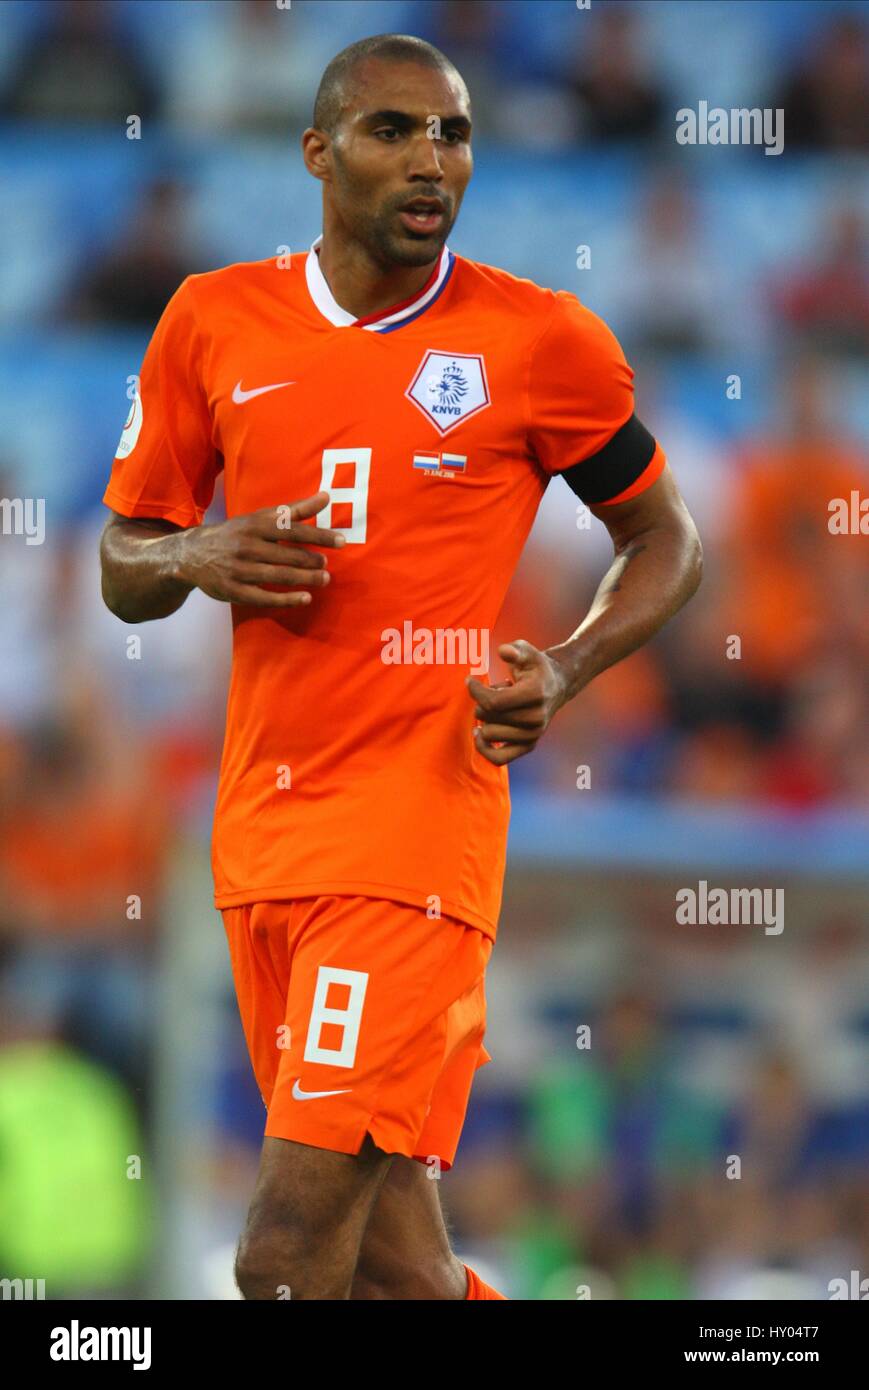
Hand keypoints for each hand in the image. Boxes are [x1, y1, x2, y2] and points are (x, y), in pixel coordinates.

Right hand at [176, 492, 344, 607]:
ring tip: (325, 579)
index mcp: (255, 526)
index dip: (317, 535)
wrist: (192, 555)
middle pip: (286, 554)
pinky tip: (306, 598)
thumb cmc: (237, 534)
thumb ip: (295, 510)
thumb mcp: (261, 518)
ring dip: (305, 578)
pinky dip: (287, 599)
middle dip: (311, 560)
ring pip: (278, 576)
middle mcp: (247, 546)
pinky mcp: (234, 591)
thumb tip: (327, 496)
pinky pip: (264, 597)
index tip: (340, 541)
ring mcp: (239, 570)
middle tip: (327, 564)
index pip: (292, 529)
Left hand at [466, 639, 570, 765]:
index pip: (493, 701)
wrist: (556, 685)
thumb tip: (504, 651)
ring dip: (485, 719)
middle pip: (488, 717)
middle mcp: (536, 718)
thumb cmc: (535, 667)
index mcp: (535, 694)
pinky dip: (484, 749)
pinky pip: (498, 758)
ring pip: (489, 735)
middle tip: (495, 692)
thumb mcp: (527, 651)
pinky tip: (478, 732)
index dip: (475, 691)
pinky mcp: (529, 746)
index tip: (469, 680)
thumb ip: (515, 650)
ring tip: (498, 707)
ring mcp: (533, 734)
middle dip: (482, 702)